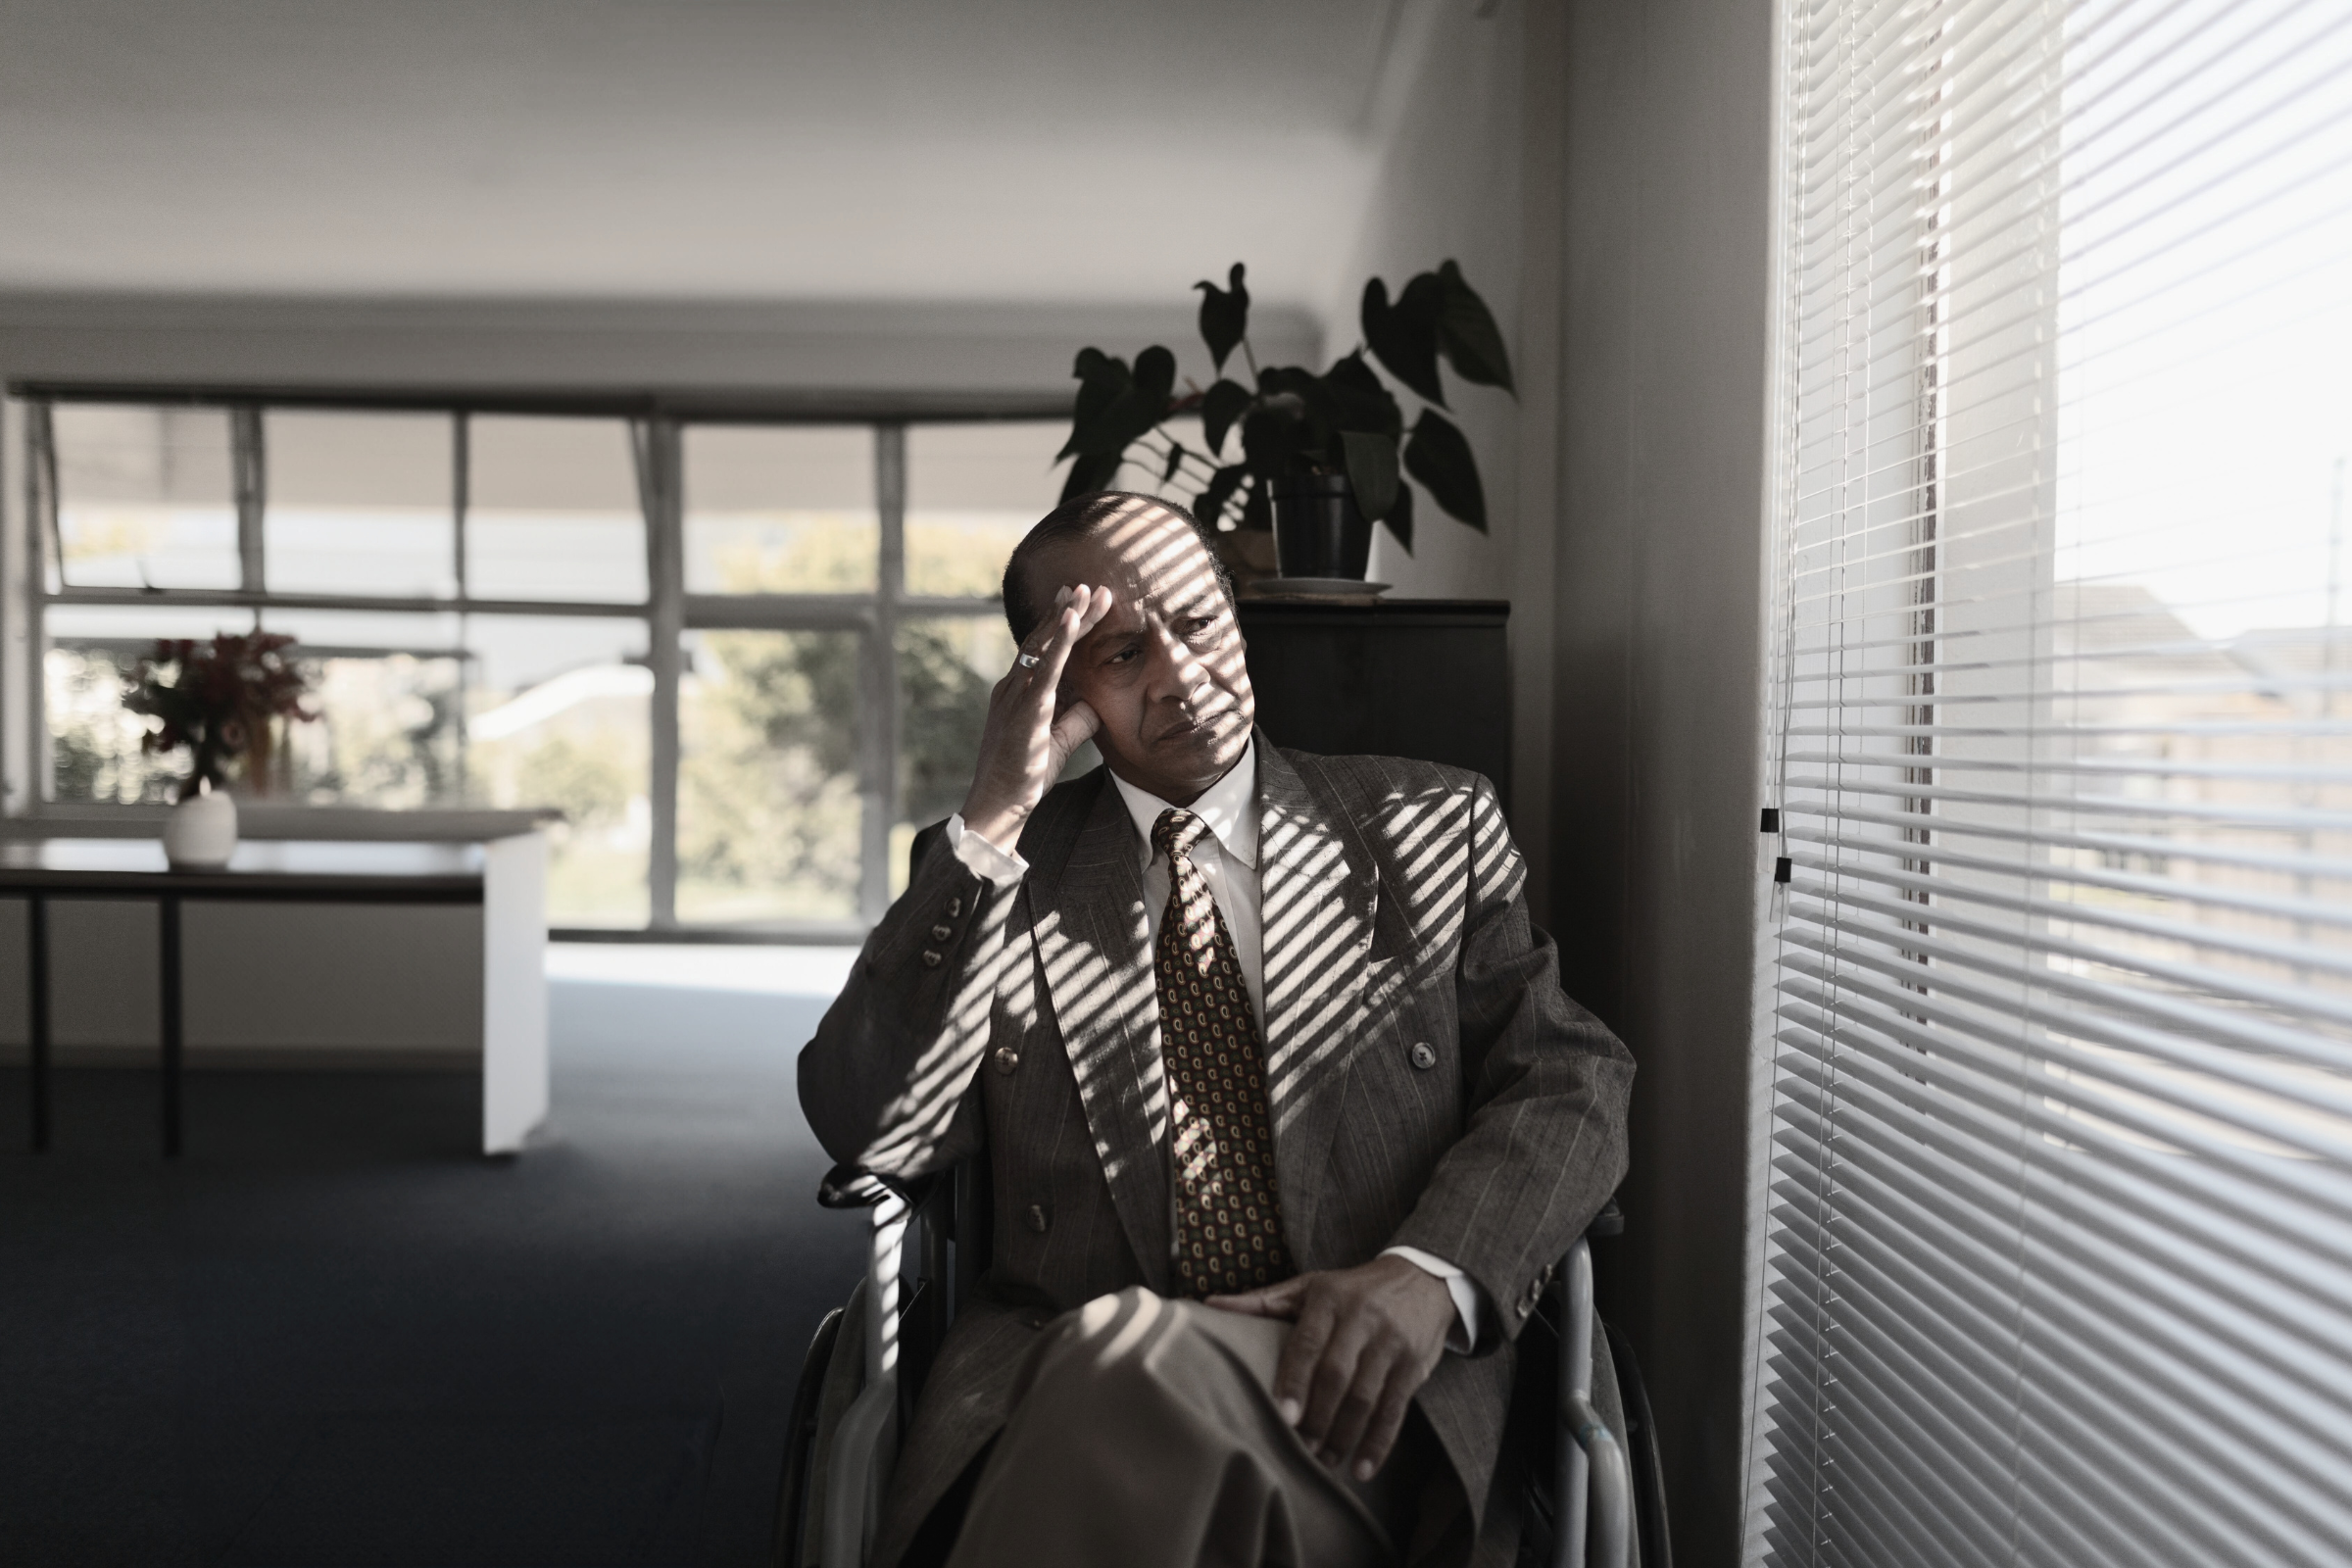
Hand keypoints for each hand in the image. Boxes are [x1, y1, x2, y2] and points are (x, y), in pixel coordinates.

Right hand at [961, 584, 1113, 847]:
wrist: (997, 805)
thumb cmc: (1024, 777)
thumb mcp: (1057, 743)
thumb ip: (1075, 722)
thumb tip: (1095, 706)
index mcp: (1018, 693)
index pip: (1044, 652)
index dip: (1065, 627)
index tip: (1084, 604)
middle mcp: (1012, 687)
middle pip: (1043, 640)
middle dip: (1068, 612)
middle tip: (1091, 587)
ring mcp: (1015, 695)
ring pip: (1043, 645)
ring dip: (1066, 616)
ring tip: (1085, 592)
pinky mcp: (1024, 708)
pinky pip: (1045, 667)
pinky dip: (1059, 641)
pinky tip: (1071, 619)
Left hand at [1208, 1256, 1454, 1480]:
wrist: (1421, 1278)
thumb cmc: (1353, 1289)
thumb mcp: (1311, 1286)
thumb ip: (1263, 1301)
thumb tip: (1210, 1306)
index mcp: (1329, 1299)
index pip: (1308, 1344)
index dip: (1295, 1381)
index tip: (1283, 1416)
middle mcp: (1362, 1318)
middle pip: (1337, 1375)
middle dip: (1318, 1417)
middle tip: (1302, 1449)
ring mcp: (1391, 1342)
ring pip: (1365, 1396)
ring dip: (1344, 1436)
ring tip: (1326, 1462)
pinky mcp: (1414, 1364)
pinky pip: (1396, 1409)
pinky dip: (1378, 1443)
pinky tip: (1361, 1468)